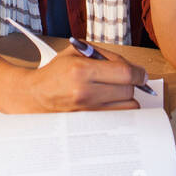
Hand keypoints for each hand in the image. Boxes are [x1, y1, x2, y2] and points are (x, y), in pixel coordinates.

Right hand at [6, 45, 145, 112]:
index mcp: (82, 70)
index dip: (139, 74)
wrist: (34, 95)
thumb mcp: (77, 52)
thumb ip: (106, 56)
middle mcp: (85, 93)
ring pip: (127, 108)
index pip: (125, 74)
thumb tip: (134, 68)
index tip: (141, 74)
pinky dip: (118, 110)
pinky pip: (116, 118)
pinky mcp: (88, 123)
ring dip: (126, 99)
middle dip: (131, 85)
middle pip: (128, 92)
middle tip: (125, 81)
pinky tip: (110, 103)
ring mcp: (87, 111)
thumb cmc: (56, 72)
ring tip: (115, 92)